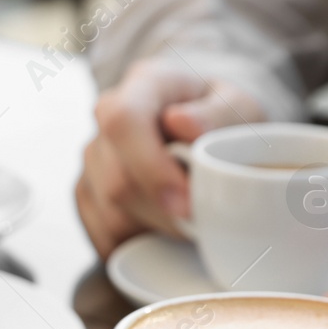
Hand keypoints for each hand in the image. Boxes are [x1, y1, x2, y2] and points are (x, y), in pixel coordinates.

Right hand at [78, 59, 263, 257]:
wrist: (205, 127)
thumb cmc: (224, 117)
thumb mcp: (239, 106)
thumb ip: (217, 113)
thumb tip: (182, 123)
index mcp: (144, 84)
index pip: (123, 122)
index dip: (150, 168)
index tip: (186, 204)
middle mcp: (106, 118)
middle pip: (116, 180)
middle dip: (163, 213)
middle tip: (204, 225)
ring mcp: (93, 157)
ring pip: (110, 213)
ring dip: (154, 230)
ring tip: (190, 225)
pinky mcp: (88, 192)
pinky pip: (104, 233)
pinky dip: (138, 244)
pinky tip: (165, 233)